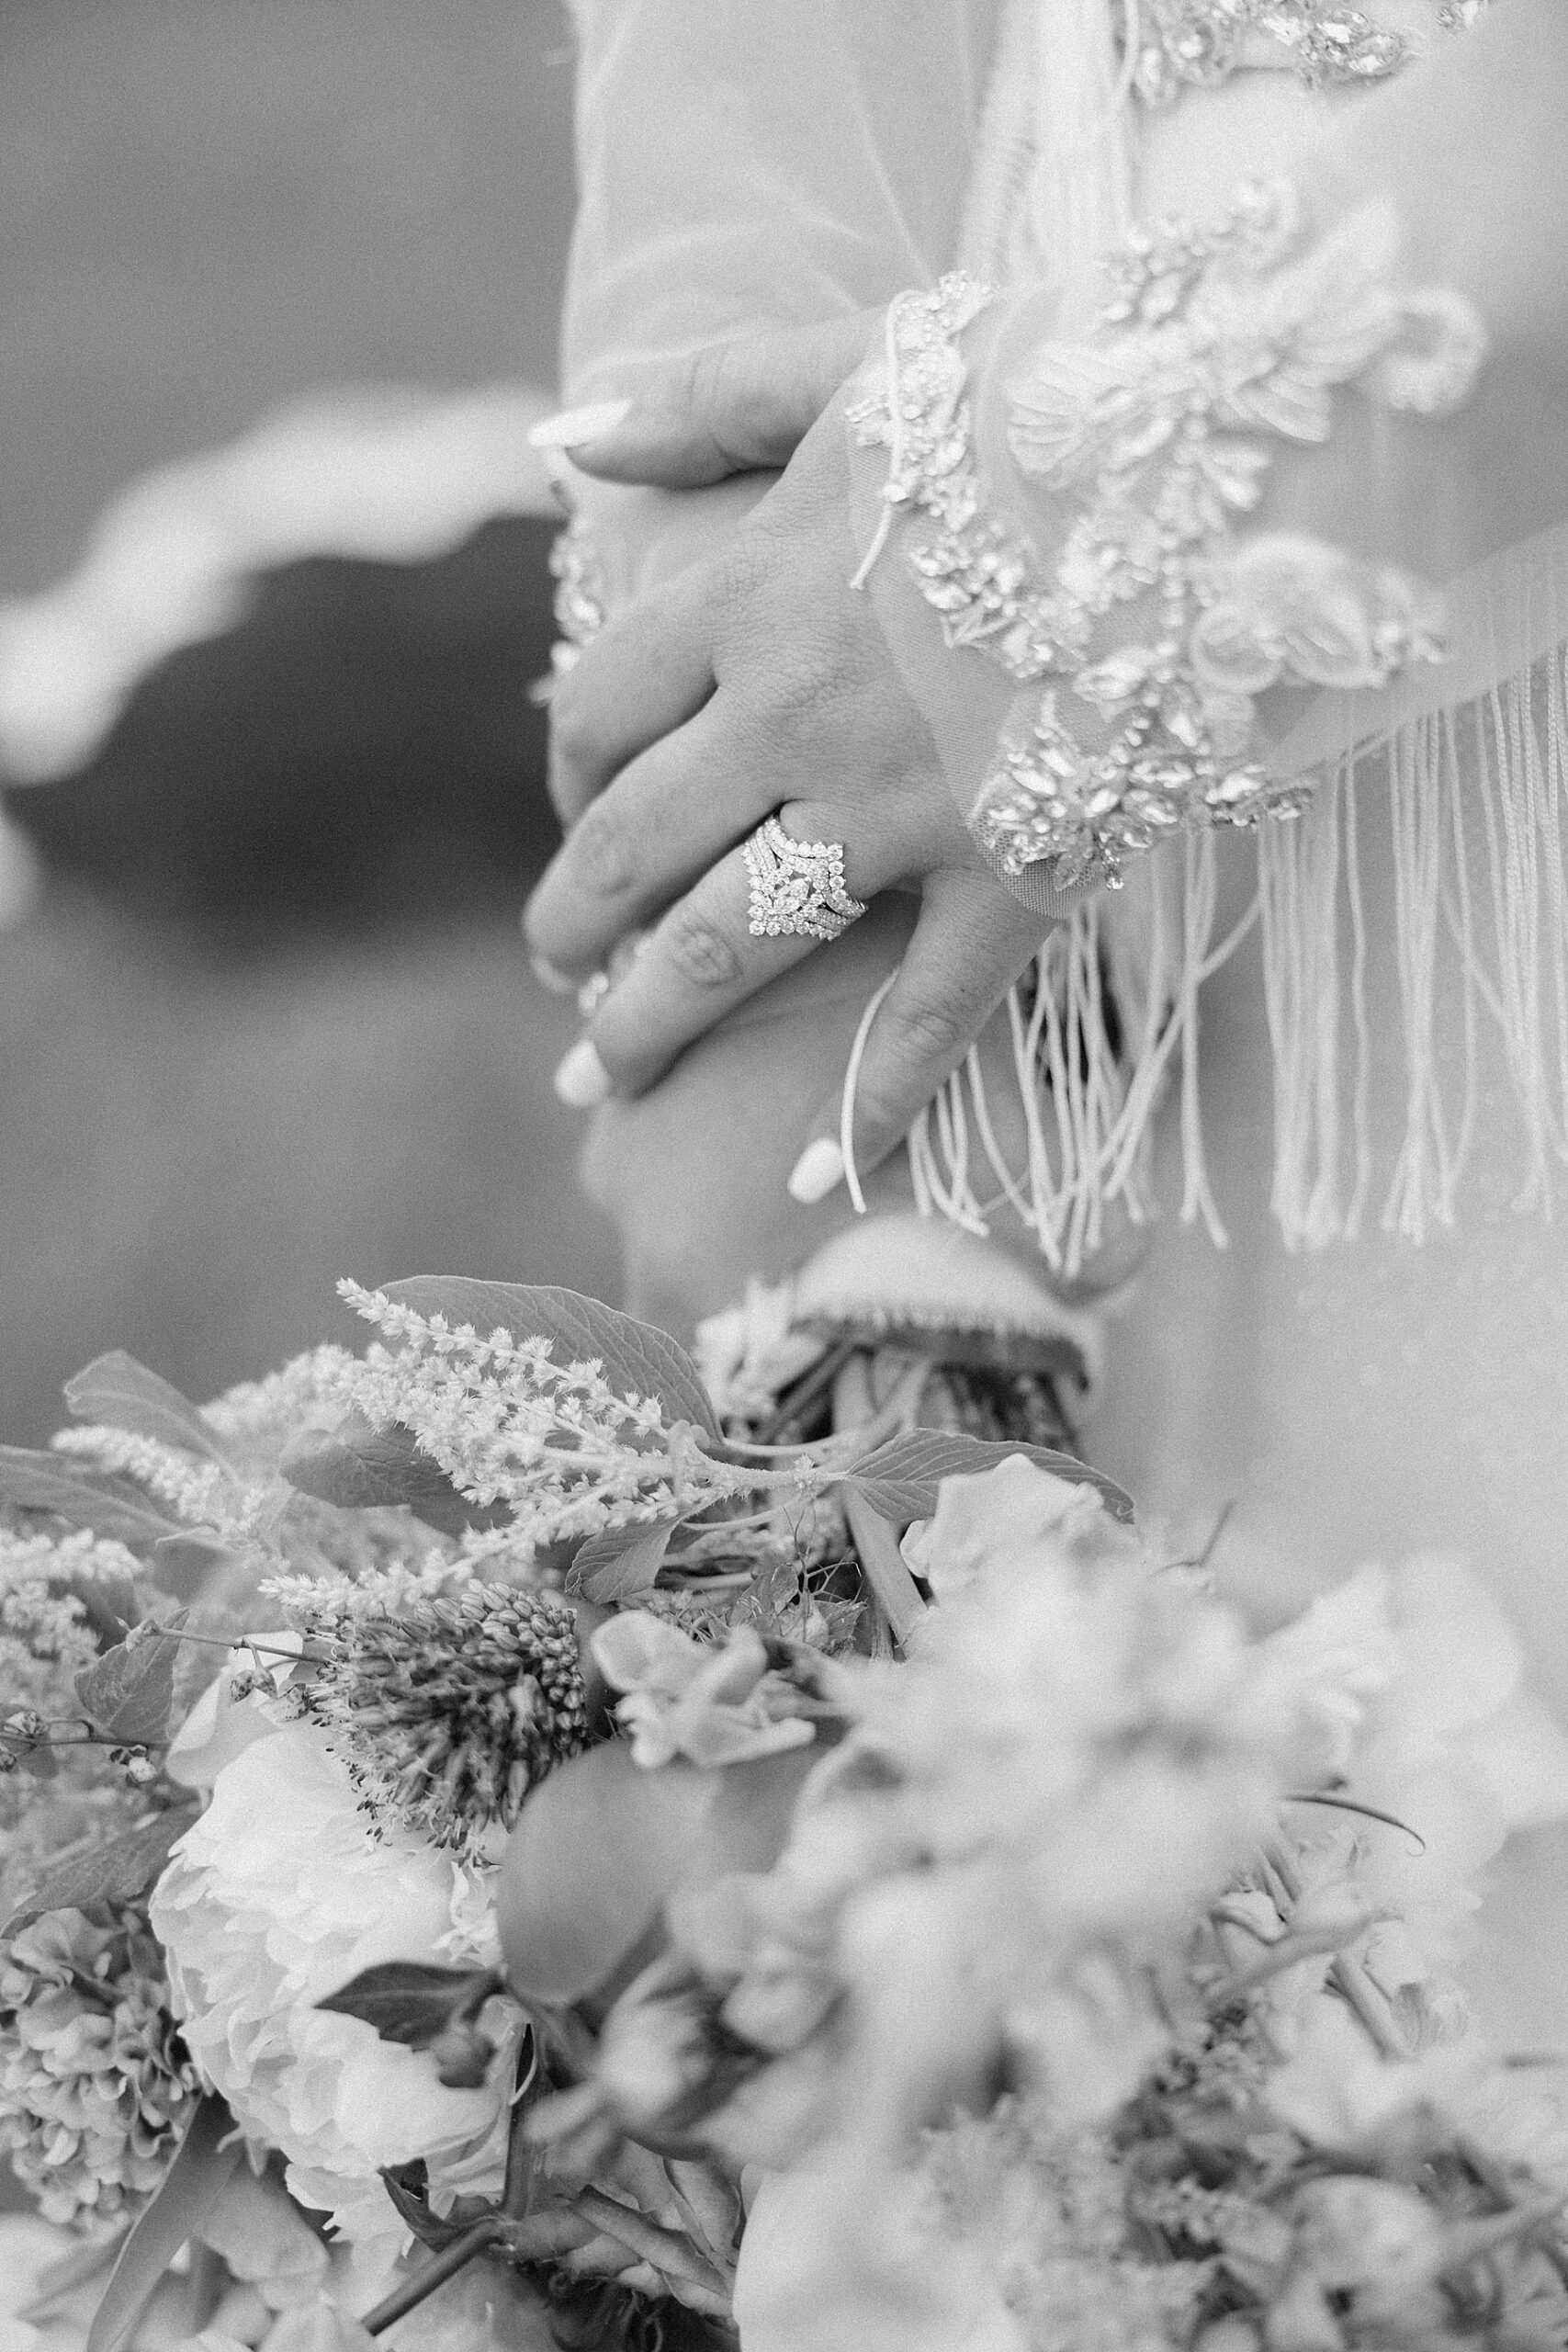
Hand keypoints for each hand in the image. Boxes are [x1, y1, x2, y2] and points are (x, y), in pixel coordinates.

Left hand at [524, 322, 1060, 1208]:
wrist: (1226, 460)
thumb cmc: (1039, 397)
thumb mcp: (853, 361)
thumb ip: (705, 397)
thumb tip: (571, 441)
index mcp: (748, 597)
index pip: (599, 716)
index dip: (566, 777)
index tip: (575, 813)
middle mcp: (796, 720)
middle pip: (635, 848)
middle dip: (574, 921)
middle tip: (554, 965)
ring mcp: (901, 813)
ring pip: (732, 946)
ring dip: (648, 1023)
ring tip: (598, 1076)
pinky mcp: (1011, 879)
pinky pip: (924, 1016)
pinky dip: (868, 1107)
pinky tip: (809, 1182)